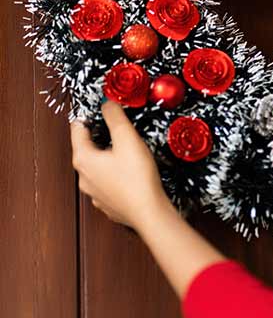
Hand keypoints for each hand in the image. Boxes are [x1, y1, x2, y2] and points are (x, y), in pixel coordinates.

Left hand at [70, 101, 167, 229]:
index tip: (100, 108)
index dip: (88, 114)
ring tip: (128, 151)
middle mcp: (84, 177)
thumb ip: (114, 116)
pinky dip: (116, 175)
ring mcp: (95, 193)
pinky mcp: (108, 204)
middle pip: (87, 148)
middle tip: (118, 128)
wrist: (150, 213)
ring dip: (109, 157)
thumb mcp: (127, 138)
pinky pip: (108, 183)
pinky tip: (131, 173)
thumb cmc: (137, 178)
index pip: (77, 128)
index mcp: (83, 159)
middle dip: (101, 136)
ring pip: (97, 167)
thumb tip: (106, 103)